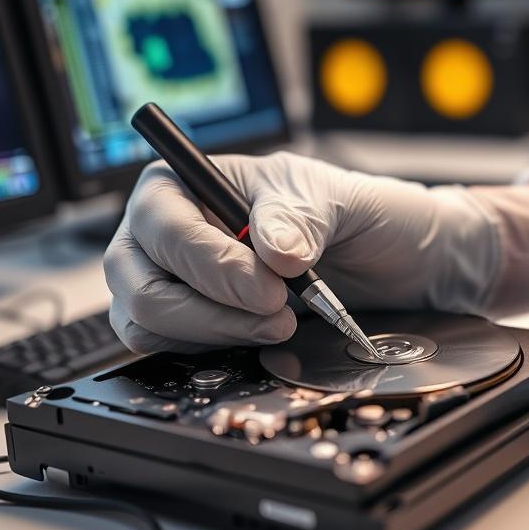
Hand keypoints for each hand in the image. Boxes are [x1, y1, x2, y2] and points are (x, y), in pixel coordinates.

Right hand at [104, 152, 499, 352]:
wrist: (388, 256)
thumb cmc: (354, 212)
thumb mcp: (337, 199)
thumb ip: (300, 218)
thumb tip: (271, 252)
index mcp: (186, 181)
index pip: (164, 226)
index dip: (210, 263)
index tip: (268, 287)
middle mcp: (164, 230)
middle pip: (140, 283)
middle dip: (209, 310)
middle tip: (277, 314)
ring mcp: (168, 278)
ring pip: (148, 322)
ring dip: (214, 333)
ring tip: (279, 323)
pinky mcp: (185, 320)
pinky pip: (167, 346)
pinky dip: (211, 348)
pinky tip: (259, 334)